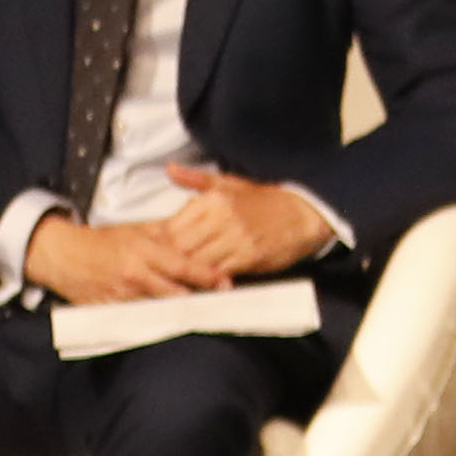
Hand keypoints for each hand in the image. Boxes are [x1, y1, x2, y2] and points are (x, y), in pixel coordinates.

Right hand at [27, 213, 209, 306]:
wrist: (63, 255)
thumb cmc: (102, 241)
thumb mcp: (134, 230)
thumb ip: (164, 232)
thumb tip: (194, 225)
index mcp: (142, 250)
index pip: (181, 265)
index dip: (205, 275)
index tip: (225, 282)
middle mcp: (134, 274)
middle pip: (174, 292)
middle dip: (198, 299)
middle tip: (221, 302)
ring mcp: (121, 296)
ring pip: (159, 309)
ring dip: (180, 312)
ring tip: (201, 313)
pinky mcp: (111, 311)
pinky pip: (138, 320)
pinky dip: (155, 321)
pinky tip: (170, 322)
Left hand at [141, 164, 337, 282]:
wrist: (304, 213)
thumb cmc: (264, 200)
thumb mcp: (231, 183)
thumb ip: (197, 179)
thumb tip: (170, 168)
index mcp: (213, 198)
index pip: (171, 227)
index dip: (158, 245)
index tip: (150, 256)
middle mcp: (222, 217)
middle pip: (179, 248)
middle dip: (167, 263)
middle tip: (157, 275)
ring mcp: (235, 237)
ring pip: (195, 263)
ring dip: (184, 276)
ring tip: (174, 284)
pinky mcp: (248, 256)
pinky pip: (217, 274)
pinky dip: (206, 282)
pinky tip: (199, 286)